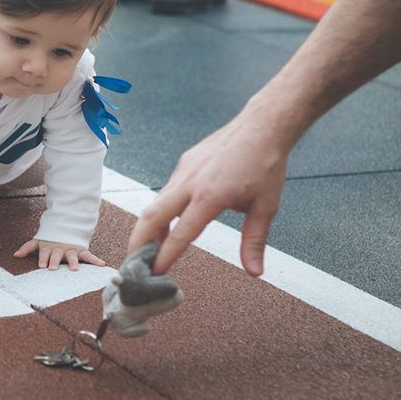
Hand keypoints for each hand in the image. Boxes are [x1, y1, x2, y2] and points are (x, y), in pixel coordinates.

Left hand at [13, 239, 105, 270]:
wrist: (65, 227)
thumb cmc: (49, 239)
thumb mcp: (38, 242)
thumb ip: (27, 248)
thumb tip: (15, 255)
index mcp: (49, 248)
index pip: (45, 254)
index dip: (43, 259)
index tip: (41, 266)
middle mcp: (60, 249)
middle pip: (57, 255)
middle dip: (55, 261)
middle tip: (53, 268)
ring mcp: (71, 249)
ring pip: (72, 256)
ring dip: (74, 262)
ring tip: (75, 269)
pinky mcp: (81, 250)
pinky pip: (89, 255)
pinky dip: (96, 260)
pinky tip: (102, 264)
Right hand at [127, 110, 288, 277]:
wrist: (262, 125)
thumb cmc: (266, 165)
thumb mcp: (266, 207)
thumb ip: (254, 241)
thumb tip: (255, 272)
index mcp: (209, 196)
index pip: (180, 233)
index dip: (165, 256)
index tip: (154, 273)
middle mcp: (190, 183)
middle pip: (152, 216)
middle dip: (138, 242)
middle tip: (134, 264)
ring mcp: (184, 171)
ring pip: (156, 203)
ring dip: (149, 227)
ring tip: (148, 249)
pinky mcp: (185, 163)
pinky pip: (167, 190)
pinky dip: (162, 210)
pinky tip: (169, 221)